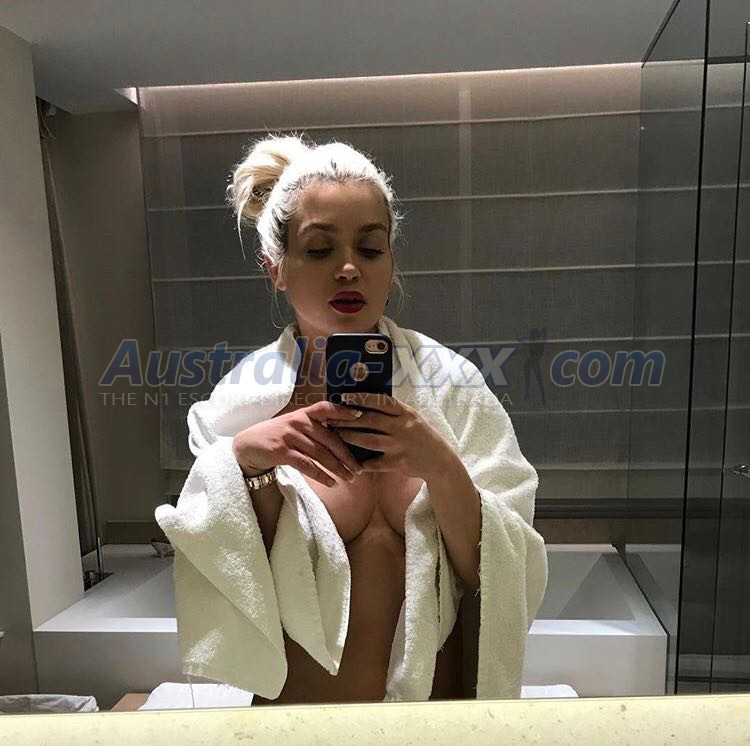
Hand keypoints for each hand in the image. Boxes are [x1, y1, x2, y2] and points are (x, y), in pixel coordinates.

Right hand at [231, 400, 365, 487]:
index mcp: (303, 414)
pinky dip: (321, 475)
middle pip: (329, 438)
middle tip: (360, 468)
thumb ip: (313, 427)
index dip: (343, 411)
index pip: (325, 408)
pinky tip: (331, 483)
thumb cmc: (277, 436)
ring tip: (349, 478)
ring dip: (337, 468)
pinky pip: (307, 465)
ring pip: (320, 454)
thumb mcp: (293, 425)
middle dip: (347, 455)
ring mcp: (290, 436)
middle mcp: (298, 422)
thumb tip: (340, 437)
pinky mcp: (282, 451)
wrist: (248, 445)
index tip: (360, 415)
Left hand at [325, 392, 449, 479]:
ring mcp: (399, 446)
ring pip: (368, 440)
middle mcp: (402, 427)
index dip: (361, 398)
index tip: (344, 396)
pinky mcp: (397, 463)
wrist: (439, 461)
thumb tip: (366, 401)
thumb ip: (394, 411)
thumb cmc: (421, 436)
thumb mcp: (413, 418)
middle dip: (348, 419)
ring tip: (337, 434)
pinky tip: (350, 460)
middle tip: (332, 418)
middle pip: (370, 420)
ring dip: (350, 437)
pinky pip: (374, 462)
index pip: (381, 401)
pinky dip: (361, 462)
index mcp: (406, 413)